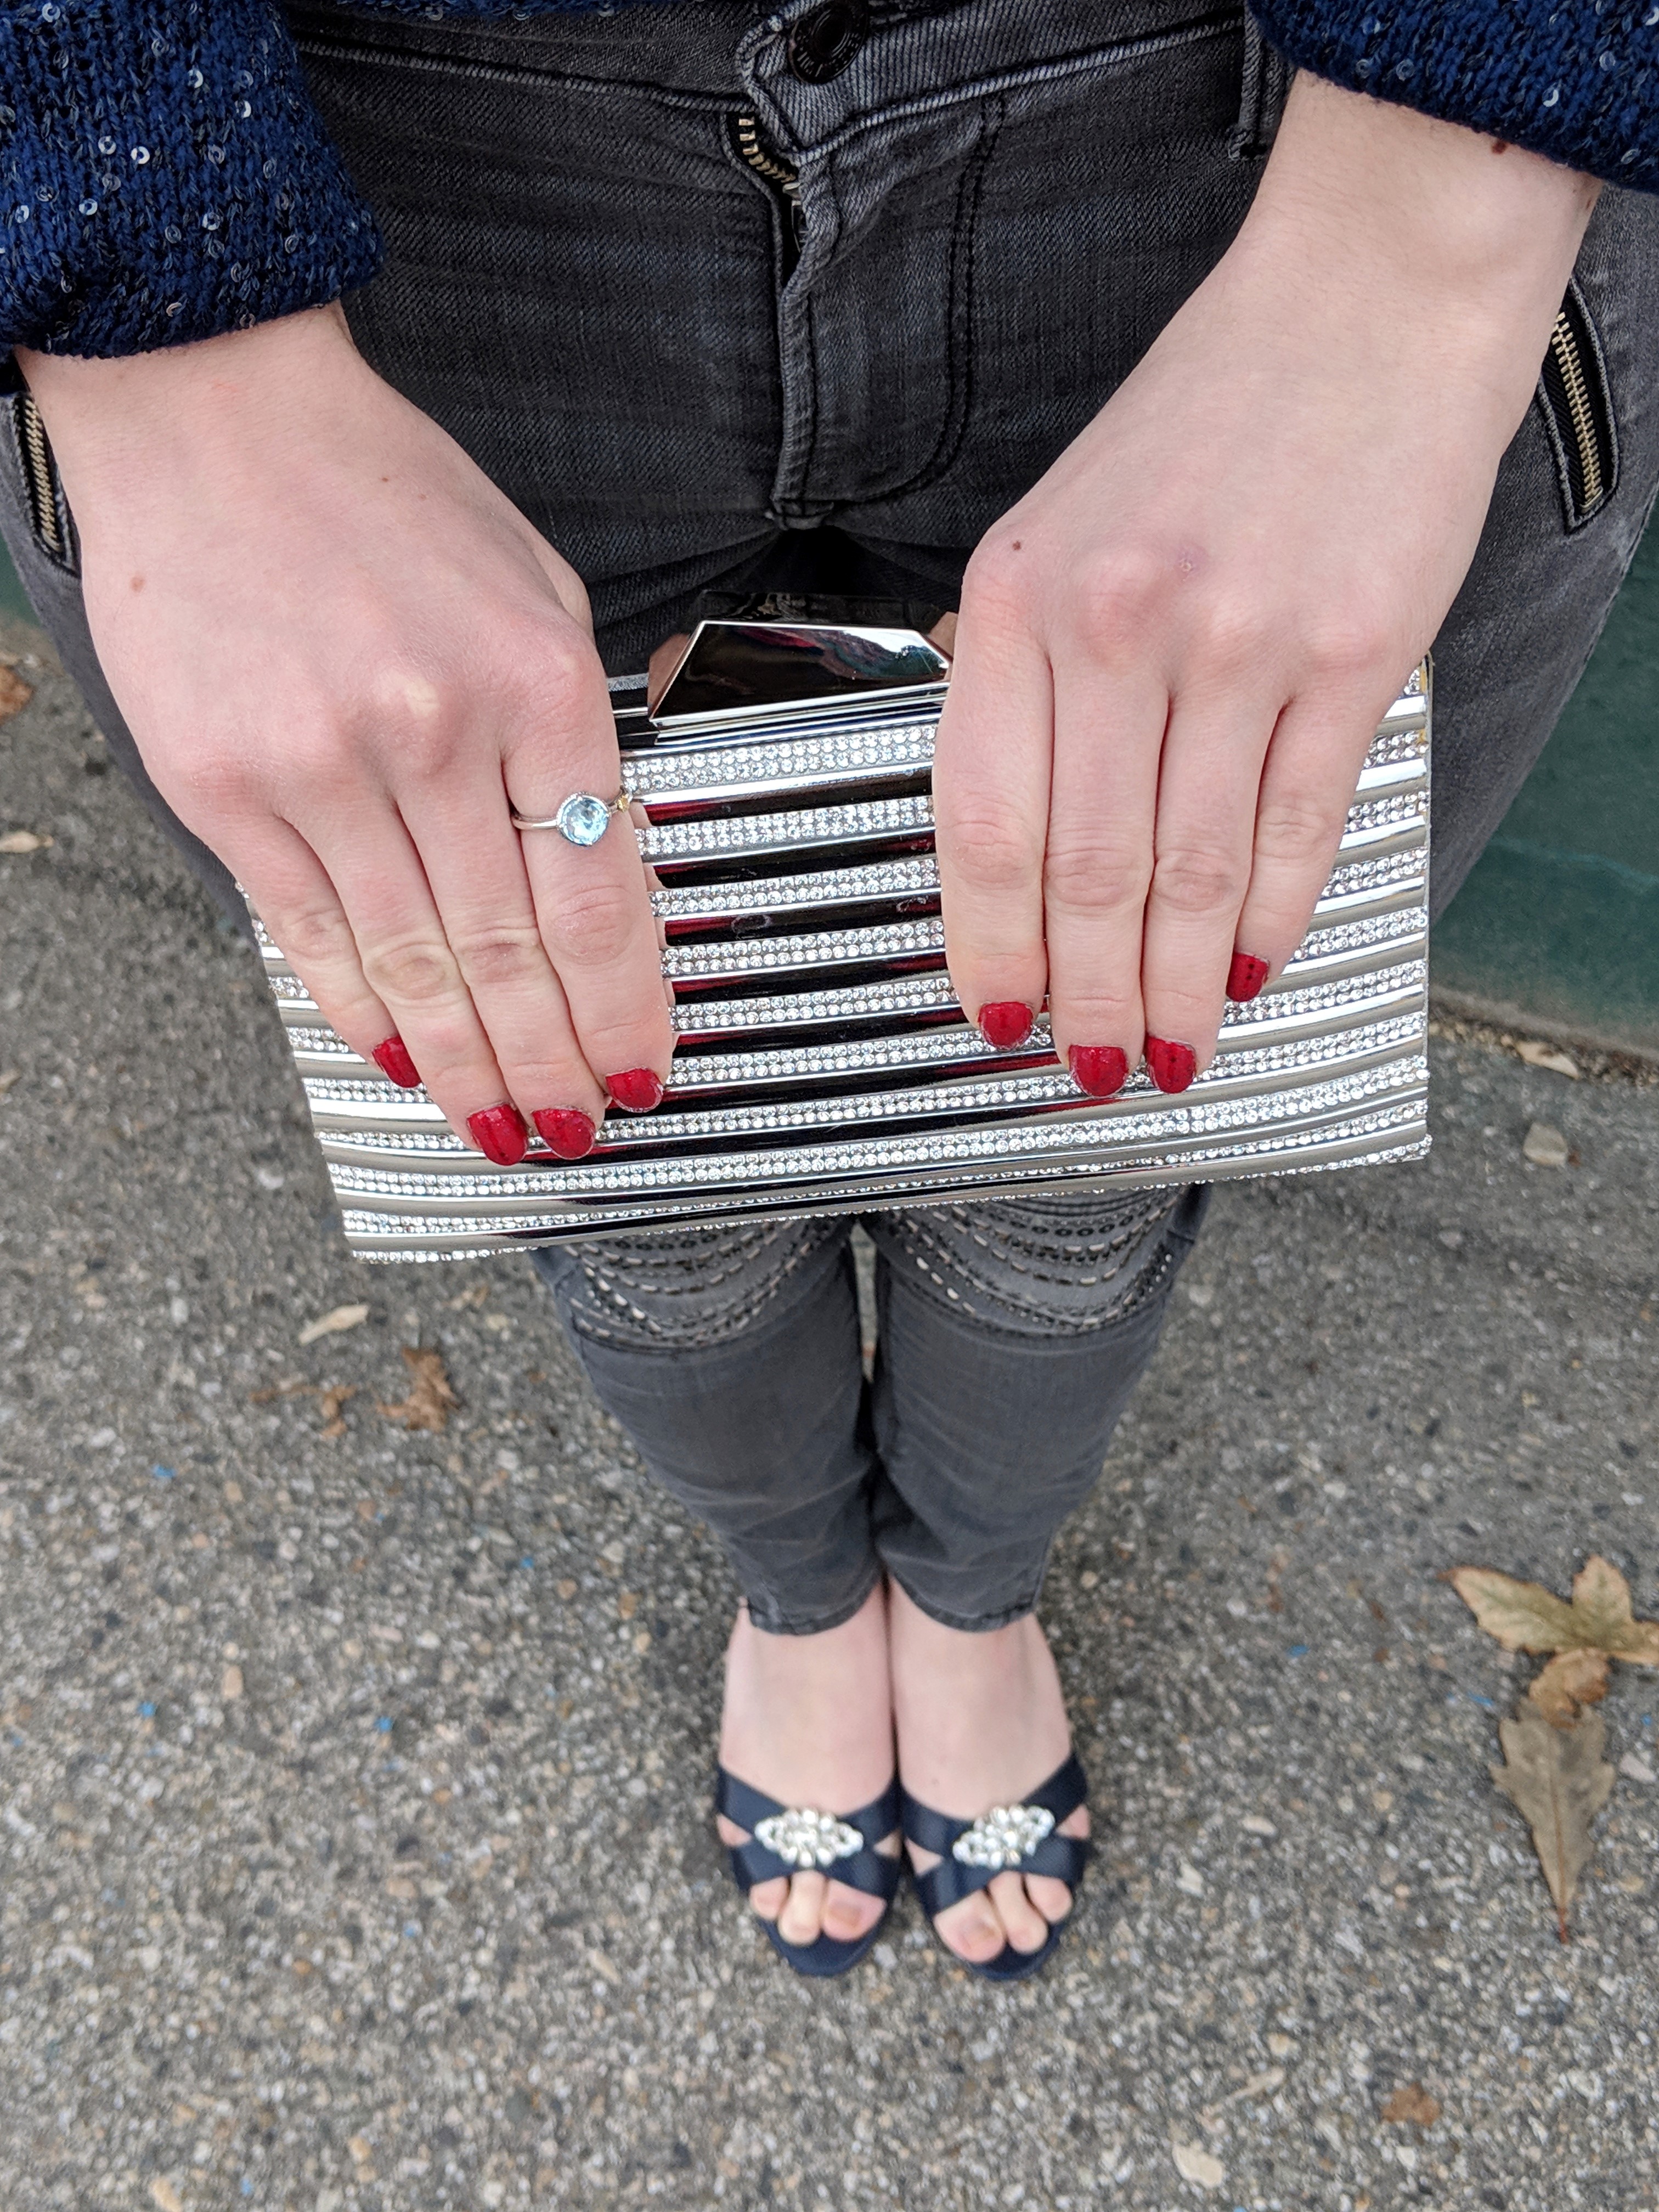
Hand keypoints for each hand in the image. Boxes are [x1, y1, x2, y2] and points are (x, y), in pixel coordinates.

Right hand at [17, 304, 671, 1162]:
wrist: (211, 414)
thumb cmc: (383, 495)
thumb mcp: (533, 588)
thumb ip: (572, 731)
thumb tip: (603, 868)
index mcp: (535, 684)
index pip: (598, 901)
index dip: (624, 1010)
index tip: (642, 1068)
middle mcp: (431, 734)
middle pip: (509, 957)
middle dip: (550, 1065)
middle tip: (574, 1128)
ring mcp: (319, 768)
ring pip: (411, 969)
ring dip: (463, 1067)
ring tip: (499, 1127)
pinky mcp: (226, 788)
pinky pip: (310, 937)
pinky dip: (362, 1011)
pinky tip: (399, 1059)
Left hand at [934, 76, 1598, 1095]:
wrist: (1363, 301)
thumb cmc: (1204, 420)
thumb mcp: (1060, 523)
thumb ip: (1024, 668)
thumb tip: (1009, 829)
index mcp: (1019, 595)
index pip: (982, 821)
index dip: (989, 946)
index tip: (999, 1020)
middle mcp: (1116, 624)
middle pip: (1085, 873)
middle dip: (1090, 999)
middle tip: (1097, 1068)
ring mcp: (1237, 643)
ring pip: (1191, 874)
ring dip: (1179, 988)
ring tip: (1176, 1051)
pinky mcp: (1348, 656)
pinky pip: (1296, 827)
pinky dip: (1271, 918)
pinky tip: (1253, 969)